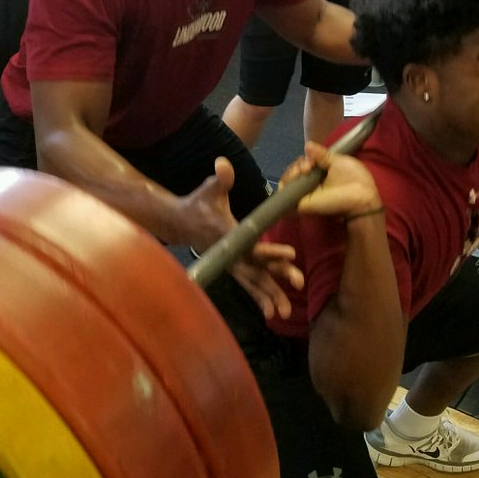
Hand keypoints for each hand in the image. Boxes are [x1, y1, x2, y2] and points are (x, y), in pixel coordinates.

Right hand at [180, 158, 301, 319]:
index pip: (253, 245)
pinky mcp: (233, 268)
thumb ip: (220, 179)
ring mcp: (232, 264)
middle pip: (257, 269)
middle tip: (298, 284)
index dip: (271, 250)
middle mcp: (232, 254)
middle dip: (276, 279)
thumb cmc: (198, 203)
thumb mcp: (209, 189)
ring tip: (285, 314)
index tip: (291, 254)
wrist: (180, 223)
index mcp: (230, 235)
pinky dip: (260, 298)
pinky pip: (249, 285)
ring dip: (270, 296)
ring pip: (254, 282)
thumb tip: (223, 163)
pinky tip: (273, 313)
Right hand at [282, 141, 382, 220]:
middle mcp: (312, 181)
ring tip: (302, 172)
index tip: (310, 161)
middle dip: (297, 165)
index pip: (305, 162)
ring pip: (288, 179)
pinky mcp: (300, 202)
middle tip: (307, 167)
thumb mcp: (339, 161)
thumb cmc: (353, 178)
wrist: (358, 199)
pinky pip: (286, 193)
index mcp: (322, 171)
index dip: (304, 159)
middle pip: (295, 170)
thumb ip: (322, 154)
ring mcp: (305, 192)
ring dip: (291, 172)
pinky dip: (285, 184)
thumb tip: (307, 145)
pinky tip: (293, 178)